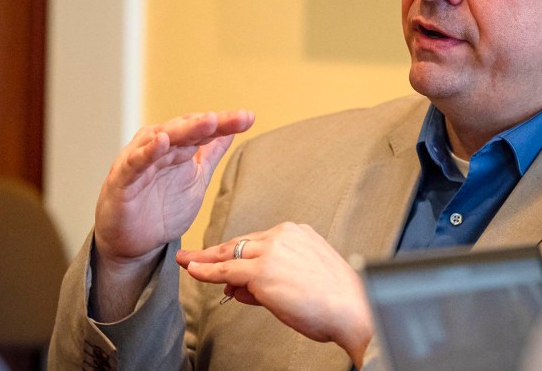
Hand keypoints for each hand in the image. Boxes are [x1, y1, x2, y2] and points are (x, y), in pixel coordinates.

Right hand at [90, 111, 254, 321]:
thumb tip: (231, 130)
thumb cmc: (162, 209)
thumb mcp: (196, 180)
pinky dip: (147, 151)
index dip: (226, 123)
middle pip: (187, 129)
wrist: (133, 244)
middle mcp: (160, 148)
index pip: (204, 131)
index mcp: (179, 147)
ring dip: (185, 129)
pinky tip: (162, 141)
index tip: (249, 118)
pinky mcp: (123, 179)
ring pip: (163, 139)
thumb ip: (211, 155)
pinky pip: (136, 162)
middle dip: (211, 122)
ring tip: (208, 121)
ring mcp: (141, 161)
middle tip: (234, 118)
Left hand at [178, 222, 373, 367]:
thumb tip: (241, 285)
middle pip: (240, 243)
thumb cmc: (336, 299)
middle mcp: (283, 235)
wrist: (353, 308)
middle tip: (194, 255)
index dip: (236, 250)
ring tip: (188, 262)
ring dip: (207, 260)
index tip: (222, 253)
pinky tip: (193, 269)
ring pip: (230, 254)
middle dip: (214, 251)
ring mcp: (271, 251)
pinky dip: (206, 270)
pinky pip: (226, 270)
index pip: (258, 241)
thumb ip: (272, 277)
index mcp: (298, 233)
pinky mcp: (261, 270)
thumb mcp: (305, 278)